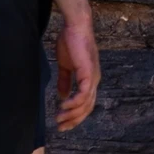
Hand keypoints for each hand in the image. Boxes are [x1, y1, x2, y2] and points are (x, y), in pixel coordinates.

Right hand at [53, 11, 100, 131]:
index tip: (62, 123)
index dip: (75, 116)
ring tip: (58, 118)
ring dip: (72, 114)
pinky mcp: (88, 73)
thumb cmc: (70, 42)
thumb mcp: (65, 65)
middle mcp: (94, 81)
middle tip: (60, 127)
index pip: (85, 104)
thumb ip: (65, 81)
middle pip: (87, 109)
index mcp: (90, 80)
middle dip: (73, 120)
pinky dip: (74, 103)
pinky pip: (83, 94)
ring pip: (86, 104)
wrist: (75, 26)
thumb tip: (62, 97)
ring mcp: (93, 78)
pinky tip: (64, 106)